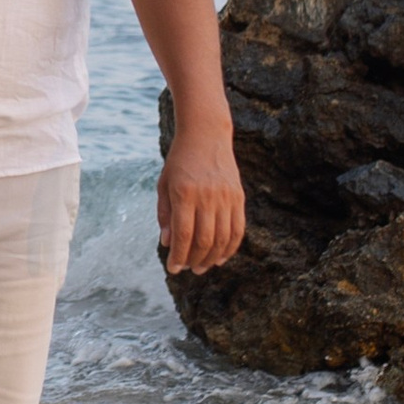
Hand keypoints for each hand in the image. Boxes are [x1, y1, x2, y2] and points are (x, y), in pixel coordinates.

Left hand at [157, 122, 245, 273]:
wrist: (206, 134)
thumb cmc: (179, 161)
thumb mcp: (164, 184)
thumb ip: (165, 215)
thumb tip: (168, 244)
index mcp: (185, 193)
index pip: (183, 234)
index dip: (179, 256)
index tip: (173, 269)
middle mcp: (207, 196)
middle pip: (204, 239)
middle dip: (195, 260)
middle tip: (188, 269)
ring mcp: (226, 197)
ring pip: (223, 238)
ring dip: (212, 257)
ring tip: (202, 266)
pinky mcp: (239, 197)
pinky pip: (238, 229)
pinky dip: (231, 247)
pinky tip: (220, 257)